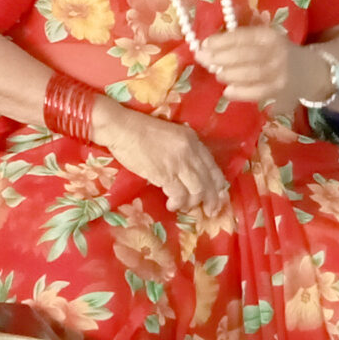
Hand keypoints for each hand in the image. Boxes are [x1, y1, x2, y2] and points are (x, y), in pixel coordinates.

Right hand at [94, 100, 227, 218]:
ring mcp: (179, 163)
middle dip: (211, 200)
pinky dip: (178, 203)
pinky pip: (179, 195)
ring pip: (197, 191)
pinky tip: (172, 205)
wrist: (120, 127)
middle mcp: (190, 152)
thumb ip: (184, 151)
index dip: (218, 186)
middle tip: (209, 212)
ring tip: (184, 207)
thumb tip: (191, 173)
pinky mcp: (165, 174)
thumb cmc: (140, 130)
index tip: (218, 197)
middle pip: (209, 182)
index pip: (214, 168)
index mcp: (193, 140)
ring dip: (192, 203)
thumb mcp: (170, 135)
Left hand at [198, 24, 299, 105]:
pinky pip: (258, 92)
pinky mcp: (281, 90)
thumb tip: (206, 48)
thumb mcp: (264, 40)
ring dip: (229, 74)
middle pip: (244, 54)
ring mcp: (280, 72)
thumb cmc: (277, 53)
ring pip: (251, 73)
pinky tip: (228, 91)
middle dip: (219, 57)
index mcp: (269, 35)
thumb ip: (240, 42)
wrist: (311, 72)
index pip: (242, 36)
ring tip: (218, 74)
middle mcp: (277, 52)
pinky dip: (240, 92)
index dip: (221, 40)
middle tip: (203, 59)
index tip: (204, 44)